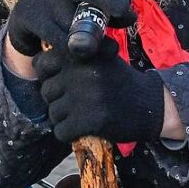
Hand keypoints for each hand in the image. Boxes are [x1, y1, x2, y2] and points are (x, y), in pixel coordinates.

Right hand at [6, 0, 134, 57]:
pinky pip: (58, 39)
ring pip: (74, 23)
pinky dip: (71, 50)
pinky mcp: (29, 15)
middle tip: (122, 15)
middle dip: (109, 1)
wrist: (26, 15)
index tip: (124, 8)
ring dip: (91, 40)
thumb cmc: (67, 6)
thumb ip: (109, 5)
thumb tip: (130, 17)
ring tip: (96, 49)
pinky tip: (76, 55)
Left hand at [33, 38, 165, 143]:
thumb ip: (72, 55)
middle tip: (79, 102)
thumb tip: (37, 60)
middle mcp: (81, 71)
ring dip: (65, 118)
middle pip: (46, 91)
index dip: (50, 76)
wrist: (150, 105)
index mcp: (80, 53)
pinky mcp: (90, 120)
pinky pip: (61, 132)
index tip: (65, 82)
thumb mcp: (99, 56)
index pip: (41, 64)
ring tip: (84, 114)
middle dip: (58, 99)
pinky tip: (85, 128)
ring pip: (53, 113)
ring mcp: (85, 96)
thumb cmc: (120, 80)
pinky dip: (69, 134)